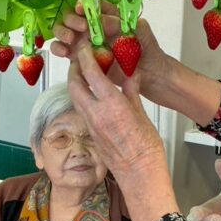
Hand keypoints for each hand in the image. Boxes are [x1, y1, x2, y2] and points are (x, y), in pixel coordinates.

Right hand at [51, 0, 173, 99]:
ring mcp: (86, 43)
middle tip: (81, 27)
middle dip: (72, 19)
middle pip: (73, 16)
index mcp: (108, 16)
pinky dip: (59, 49)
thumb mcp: (139, 31)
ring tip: (71, 39)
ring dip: (62, 32)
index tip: (81, 9)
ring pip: (65, 32)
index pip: (91, 4)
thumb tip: (101, 20)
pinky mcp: (82, 59)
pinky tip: (64, 52)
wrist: (150, 74)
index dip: (83, 4)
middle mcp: (94, 27)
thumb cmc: (147, 49)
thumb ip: (120, 23)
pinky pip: (64, 51)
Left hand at [66, 45, 179, 220]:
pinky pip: (82, 110)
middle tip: (81, 60)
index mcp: (112, 104)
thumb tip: (132, 75)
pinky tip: (92, 95)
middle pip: (75, 85)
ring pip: (75, 98)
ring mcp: (91, 125)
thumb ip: (132, 92)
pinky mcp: (90, 134)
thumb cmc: (146, 147)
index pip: (92, 73)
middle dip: (75, 70)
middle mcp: (96, 113)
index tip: (85, 47)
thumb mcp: (142, 114)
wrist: (139, 174)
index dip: (86, 57)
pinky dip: (83, 98)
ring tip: (84, 75)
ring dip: (76, 84)